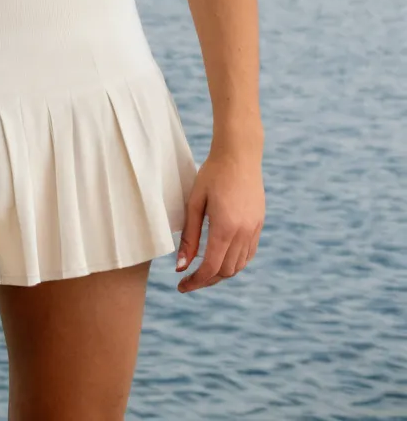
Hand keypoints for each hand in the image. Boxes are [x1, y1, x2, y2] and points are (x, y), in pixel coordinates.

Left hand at [175, 147, 264, 292]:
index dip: (195, 281)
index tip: (181, 285)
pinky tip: (221, 258)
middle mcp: (243, 232)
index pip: (211, 267)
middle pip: (226, 271)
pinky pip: (248, 254)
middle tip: (188, 279)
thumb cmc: (212, 174)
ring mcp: (254, 229)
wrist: (239, 154)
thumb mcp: (195, 202)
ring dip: (221, 273)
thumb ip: (189, 235)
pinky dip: (235, 262)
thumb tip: (181, 266)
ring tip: (203, 271)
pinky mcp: (259, 224)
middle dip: (206, 280)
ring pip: (239, 265)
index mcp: (225, 227)